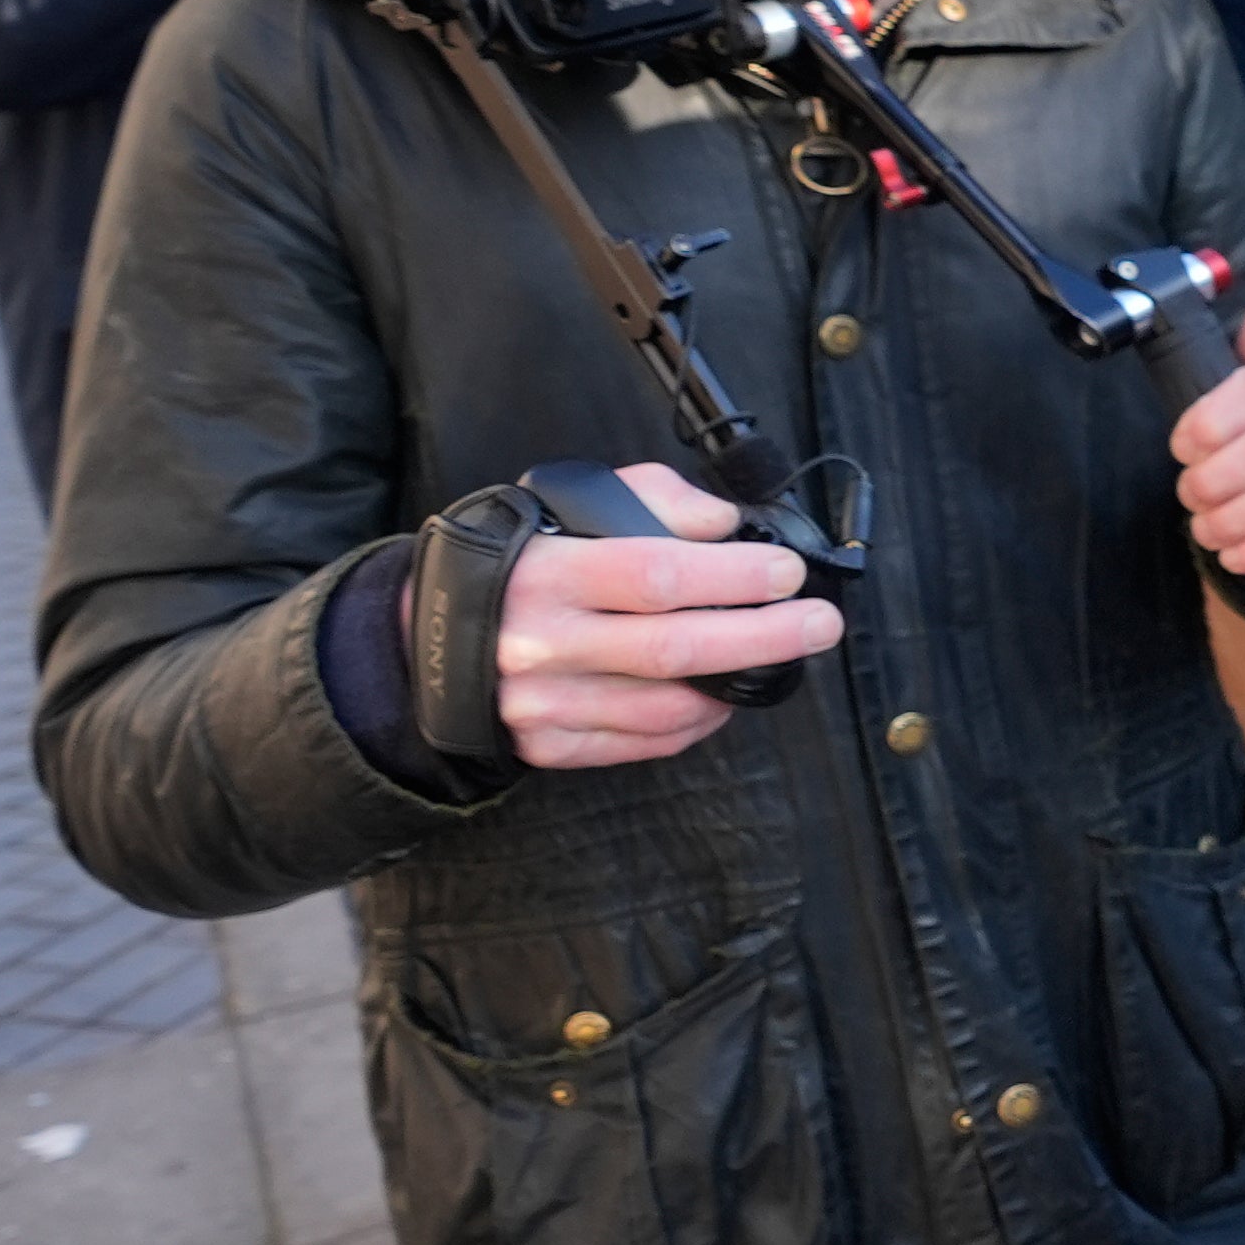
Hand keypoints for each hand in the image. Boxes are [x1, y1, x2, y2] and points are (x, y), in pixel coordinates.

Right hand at [404, 458, 843, 773]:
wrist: (423, 634)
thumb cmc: (518, 560)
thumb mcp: (568, 505)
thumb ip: (654, 499)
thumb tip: (724, 524)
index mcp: (548, 574)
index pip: (656, 575)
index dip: (733, 577)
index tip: (787, 573)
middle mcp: (543, 643)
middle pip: (675, 648)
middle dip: (764, 636)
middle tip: (820, 623)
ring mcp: (543, 702)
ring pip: (665, 706)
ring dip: (735, 685)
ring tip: (777, 657)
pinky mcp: (547, 745)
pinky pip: (641, 743)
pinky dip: (694, 725)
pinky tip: (720, 698)